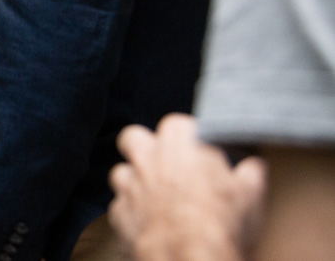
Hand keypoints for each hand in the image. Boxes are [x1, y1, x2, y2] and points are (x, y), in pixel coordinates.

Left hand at [109, 114, 265, 260]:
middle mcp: (147, 157)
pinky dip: (132, 211)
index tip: (198, 149)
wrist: (191, 254)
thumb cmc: (221, 220)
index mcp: (179, 142)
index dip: (187, 137)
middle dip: (145, 147)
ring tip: (156, 194)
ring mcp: (129, 184)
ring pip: (121, 172)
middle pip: (134, 137)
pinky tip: (148, 219)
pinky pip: (120, 205)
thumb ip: (250, 171)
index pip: (177, 124)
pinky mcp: (119, 212)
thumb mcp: (250, 192)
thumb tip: (253, 166)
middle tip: (164, 163)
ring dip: (135, 180)